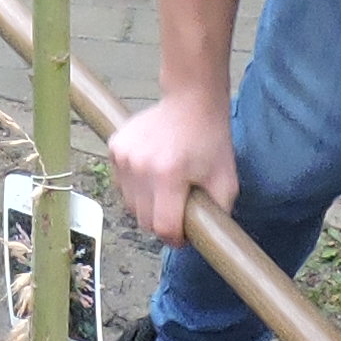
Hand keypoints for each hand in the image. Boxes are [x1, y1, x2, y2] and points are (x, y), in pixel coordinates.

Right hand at [106, 86, 239, 247]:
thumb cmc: (211, 140)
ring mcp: (123, 155)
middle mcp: (140, 166)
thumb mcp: (227, 181)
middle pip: (144, 219)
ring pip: (130, 204)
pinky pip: (122, 184)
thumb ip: (218, 214)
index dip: (175, 238)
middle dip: (161, 222)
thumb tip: (205, 239)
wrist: (191, 101)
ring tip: (166, 188)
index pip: (162, 227)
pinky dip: (136, 186)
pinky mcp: (114, 147)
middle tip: (177, 209)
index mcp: (169, 175)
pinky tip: (153, 171)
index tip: (184, 235)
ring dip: (147, 205)